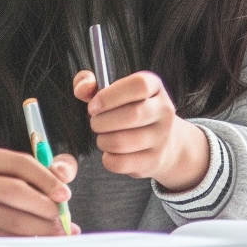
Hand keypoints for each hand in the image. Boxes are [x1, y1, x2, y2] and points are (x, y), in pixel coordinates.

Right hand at [0, 147, 80, 235]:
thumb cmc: (6, 184)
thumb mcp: (23, 169)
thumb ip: (51, 167)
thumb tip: (64, 174)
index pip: (21, 163)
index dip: (47, 179)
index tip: (65, 194)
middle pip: (14, 191)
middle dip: (44, 205)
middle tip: (60, 215)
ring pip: (13, 221)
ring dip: (42, 227)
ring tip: (57, 229)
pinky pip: (9, 239)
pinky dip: (31, 241)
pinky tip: (43, 238)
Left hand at [73, 69, 208, 190]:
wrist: (163, 141)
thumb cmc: (128, 109)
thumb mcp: (113, 91)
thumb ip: (90, 83)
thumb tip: (82, 88)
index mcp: (153, 86)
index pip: (139, 85)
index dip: (110, 95)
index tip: (93, 106)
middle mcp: (164, 110)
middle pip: (133, 115)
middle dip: (102, 121)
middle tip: (95, 123)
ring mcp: (162, 137)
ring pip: (123, 142)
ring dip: (103, 140)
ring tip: (102, 136)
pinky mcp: (155, 160)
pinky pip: (122, 163)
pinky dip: (108, 158)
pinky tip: (110, 152)